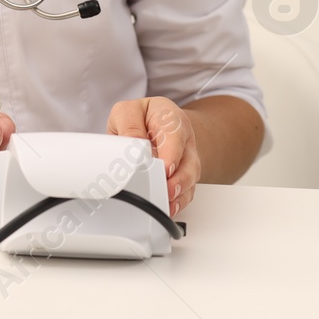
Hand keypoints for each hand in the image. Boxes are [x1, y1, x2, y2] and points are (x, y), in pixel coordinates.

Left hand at [106, 96, 198, 216]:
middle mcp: (183, 140)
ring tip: (167, 202)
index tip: (166, 167)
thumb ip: (130, 125)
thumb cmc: (140, 116)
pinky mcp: (183, 174)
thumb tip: (132, 145)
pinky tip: (170, 208)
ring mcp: (186, 159)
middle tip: (167, 190)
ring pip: (190, 178)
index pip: (175, 135)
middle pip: (188, 162)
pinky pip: (186, 190)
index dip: (172, 153)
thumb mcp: (127, 111)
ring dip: (180, 193)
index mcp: (171, 119)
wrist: (151, 120)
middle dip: (179, 179)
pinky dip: (179, 201)